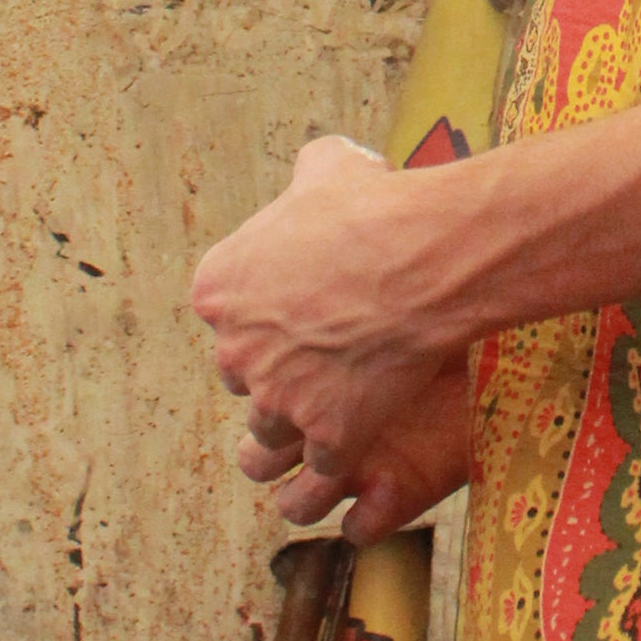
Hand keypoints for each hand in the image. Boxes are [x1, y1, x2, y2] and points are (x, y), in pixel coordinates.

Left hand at [191, 135, 473, 539]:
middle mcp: (235, 349)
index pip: (221, 316)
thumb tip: (321, 163)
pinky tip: (346, 472)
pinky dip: (327, 477)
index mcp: (218, 287)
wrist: (421, 258)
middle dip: (272, 372)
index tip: (291, 313)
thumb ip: (309, 172)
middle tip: (316, 362)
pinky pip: (317, 475)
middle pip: (242, 376)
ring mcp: (280, 399)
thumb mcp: (328, 167)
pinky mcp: (327, 436)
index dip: (259, 317)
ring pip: (268, 437)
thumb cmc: (374, 208)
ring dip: (289, 435)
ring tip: (316, 430)